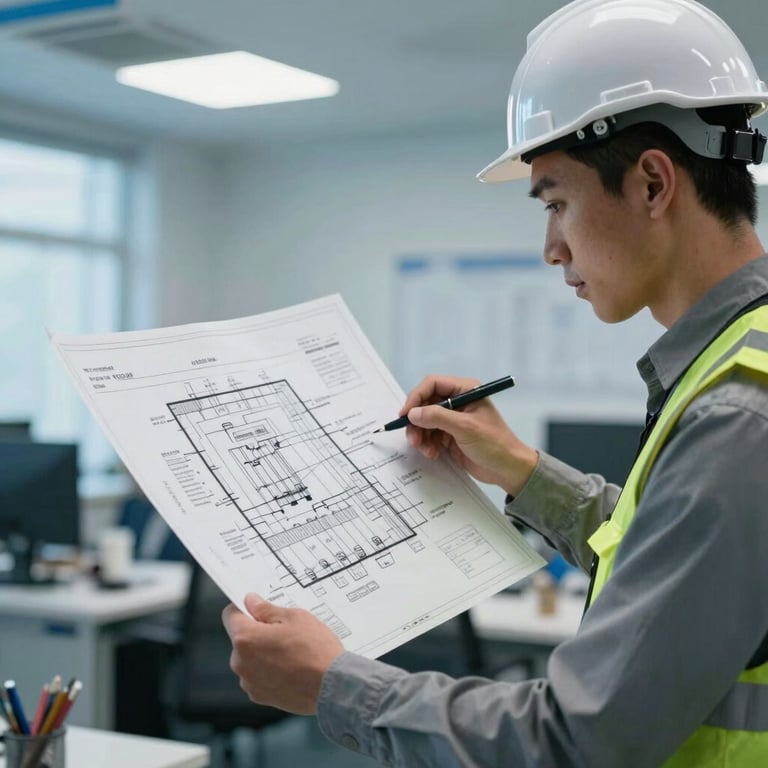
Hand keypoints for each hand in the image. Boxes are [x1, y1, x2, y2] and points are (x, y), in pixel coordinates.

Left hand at [222, 593, 343, 714]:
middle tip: (284, 632)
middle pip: (241, 639)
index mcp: (245, 638)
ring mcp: (249, 683)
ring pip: (250, 658)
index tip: (258, 609)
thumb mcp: (295, 617)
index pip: (230, 615)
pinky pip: (258, 676)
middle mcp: (240, 662)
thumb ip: (267, 609)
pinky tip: (291, 669)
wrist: (333, 686)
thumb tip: (251, 602)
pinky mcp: (259, 697)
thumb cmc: (315, 649)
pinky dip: (269, 671)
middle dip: (257, 633)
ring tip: (291, 653)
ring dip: (263, 653)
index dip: (244, 609)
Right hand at [401, 374, 537, 495]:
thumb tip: (413, 413)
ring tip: (425, 450)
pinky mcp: (450, 435)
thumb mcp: (465, 428)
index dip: (416, 397)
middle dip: (416, 421)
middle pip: (425, 403)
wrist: (508, 470)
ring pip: (424, 421)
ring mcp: (453, 419)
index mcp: (465, 390)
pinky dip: (426, 444)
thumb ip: (438, 417)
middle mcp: (457, 401)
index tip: (406, 414)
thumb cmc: (494, 444)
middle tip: (413, 438)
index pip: (432, 384)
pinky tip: (433, 453)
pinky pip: (429, 435)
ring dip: (420, 435)